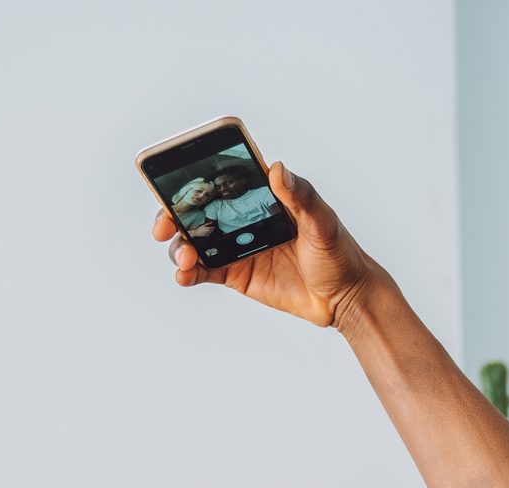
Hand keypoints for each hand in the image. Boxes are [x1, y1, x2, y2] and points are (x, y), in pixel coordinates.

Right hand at [151, 161, 381, 328]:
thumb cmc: (339, 253)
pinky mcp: (236, 274)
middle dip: (173, 214)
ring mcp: (236, 246)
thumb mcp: (323, 221)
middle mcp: (243, 217)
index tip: (174, 182)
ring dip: (180, 246)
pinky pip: (203, 271)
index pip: (221, 178)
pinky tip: (184, 275)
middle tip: (164, 226)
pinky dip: (187, 272)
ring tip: (185, 258)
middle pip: (197, 209)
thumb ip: (300, 197)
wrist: (345, 298)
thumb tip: (276, 169)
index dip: (192, 177)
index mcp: (261, 196)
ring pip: (194, 241)